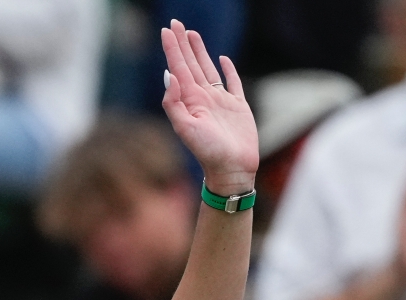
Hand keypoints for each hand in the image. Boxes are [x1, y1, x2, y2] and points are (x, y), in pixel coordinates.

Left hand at [160, 20, 257, 195]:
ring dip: (200, 51)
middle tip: (176, 23)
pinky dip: (228, 70)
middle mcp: (203, 98)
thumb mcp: (185, 128)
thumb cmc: (208, 152)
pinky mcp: (238, 107)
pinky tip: (223, 59)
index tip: (167, 29)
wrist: (231, 170)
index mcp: (190, 100)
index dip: (173, 48)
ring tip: (192, 34)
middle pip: (191, 63)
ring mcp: (221, 101)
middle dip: (182, 43)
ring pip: (208, 69)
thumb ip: (174, 103)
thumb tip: (168, 75)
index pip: (179, 67)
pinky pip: (232, 83)